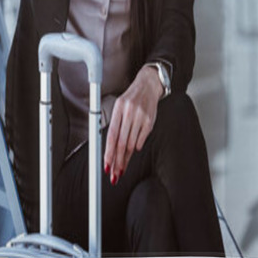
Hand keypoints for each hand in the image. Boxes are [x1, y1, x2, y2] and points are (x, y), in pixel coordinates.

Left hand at [104, 66, 163, 185]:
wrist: (149, 84)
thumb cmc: (132, 98)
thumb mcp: (119, 106)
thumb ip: (116, 124)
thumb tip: (110, 147)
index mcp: (118, 108)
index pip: (112, 135)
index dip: (108, 152)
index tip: (106, 164)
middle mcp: (129, 112)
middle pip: (122, 142)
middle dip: (117, 160)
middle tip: (114, 173)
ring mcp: (141, 116)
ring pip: (131, 143)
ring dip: (126, 158)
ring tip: (122, 168)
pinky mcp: (150, 120)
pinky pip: (142, 139)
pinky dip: (137, 147)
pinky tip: (134, 151)